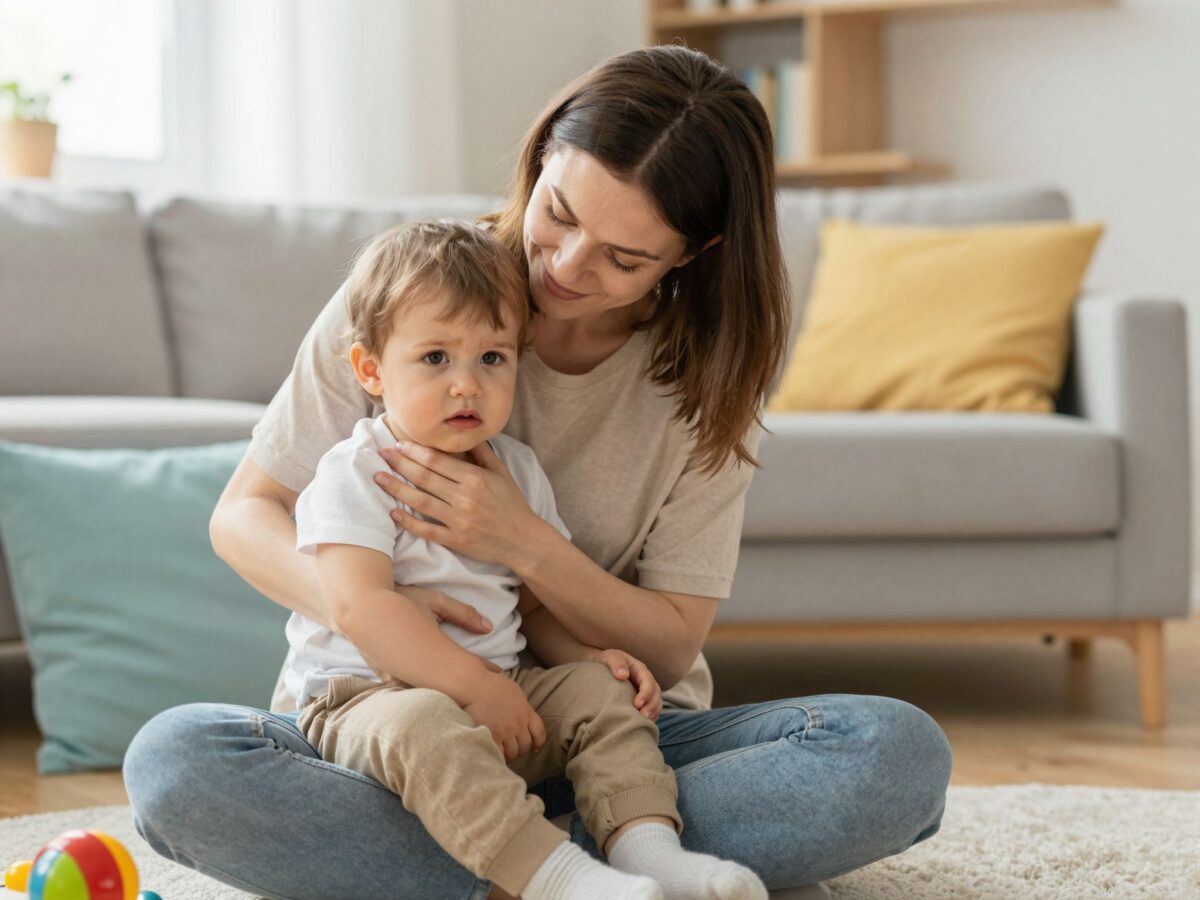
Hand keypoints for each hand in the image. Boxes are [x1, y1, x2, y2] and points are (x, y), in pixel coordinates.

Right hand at [359, 585, 501, 680]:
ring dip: (445, 691)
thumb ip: (463, 614)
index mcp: (428, 652)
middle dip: (466, 688)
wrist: (358, 604)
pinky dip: (425, 689)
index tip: (498, 672)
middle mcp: (411, 671)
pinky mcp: (387, 679)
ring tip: (466, 693)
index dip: (483, 669)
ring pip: (427, 692)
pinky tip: (437, 691)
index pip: (462, 666)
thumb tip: (488, 628)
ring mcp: (396, 678)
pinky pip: (411, 689)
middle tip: (487, 691)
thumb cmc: (399, 598)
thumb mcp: (434, 601)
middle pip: (446, 687)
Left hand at [375, 441, 544, 567]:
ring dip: (396, 489)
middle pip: (424, 477)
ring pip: (420, 501)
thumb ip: (482, 453)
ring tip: (378, 478)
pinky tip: (392, 513)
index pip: (437, 461)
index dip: (415, 451)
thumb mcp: (502, 473)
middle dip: (400, 464)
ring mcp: (459, 520)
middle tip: (381, 455)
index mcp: (475, 479)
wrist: (524, 540)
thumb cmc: (513, 504)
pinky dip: (408, 522)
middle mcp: (465, 498)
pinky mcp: (456, 540)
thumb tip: (466, 432)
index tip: (398, 445)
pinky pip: (426, 530)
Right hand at [461, 671, 546, 761]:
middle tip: (510, 750)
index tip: (534, 747)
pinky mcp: (493, 737)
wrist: (472, 685)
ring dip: (508, 755)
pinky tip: (492, 755)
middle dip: (519, 750)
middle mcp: (518, 722)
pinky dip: (497, 757)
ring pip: (513, 752)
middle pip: (526, 745)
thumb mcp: (502, 678)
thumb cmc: (483, 679)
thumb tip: (496, 672)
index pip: (539, 731)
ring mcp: (507, 731)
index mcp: (524, 709)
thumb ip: (506, 684)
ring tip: (500, 754)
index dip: (537, 742)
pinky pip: (500, 754)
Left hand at [593, 649, 662, 720]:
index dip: (645, 694)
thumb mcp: (610, 657)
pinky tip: (642, 724)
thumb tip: (623, 675)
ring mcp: (645, 692)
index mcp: (640, 670)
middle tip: (643, 717)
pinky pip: (650, 710)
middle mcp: (646, 682)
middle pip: (656, 695)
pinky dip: (649, 717)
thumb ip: (617, 663)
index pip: (648, 683)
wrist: (601, 666)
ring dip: (653, 713)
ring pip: (656, 703)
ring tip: (644, 723)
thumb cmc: (606, 661)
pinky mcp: (641, 701)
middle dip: (652, 706)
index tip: (637, 704)